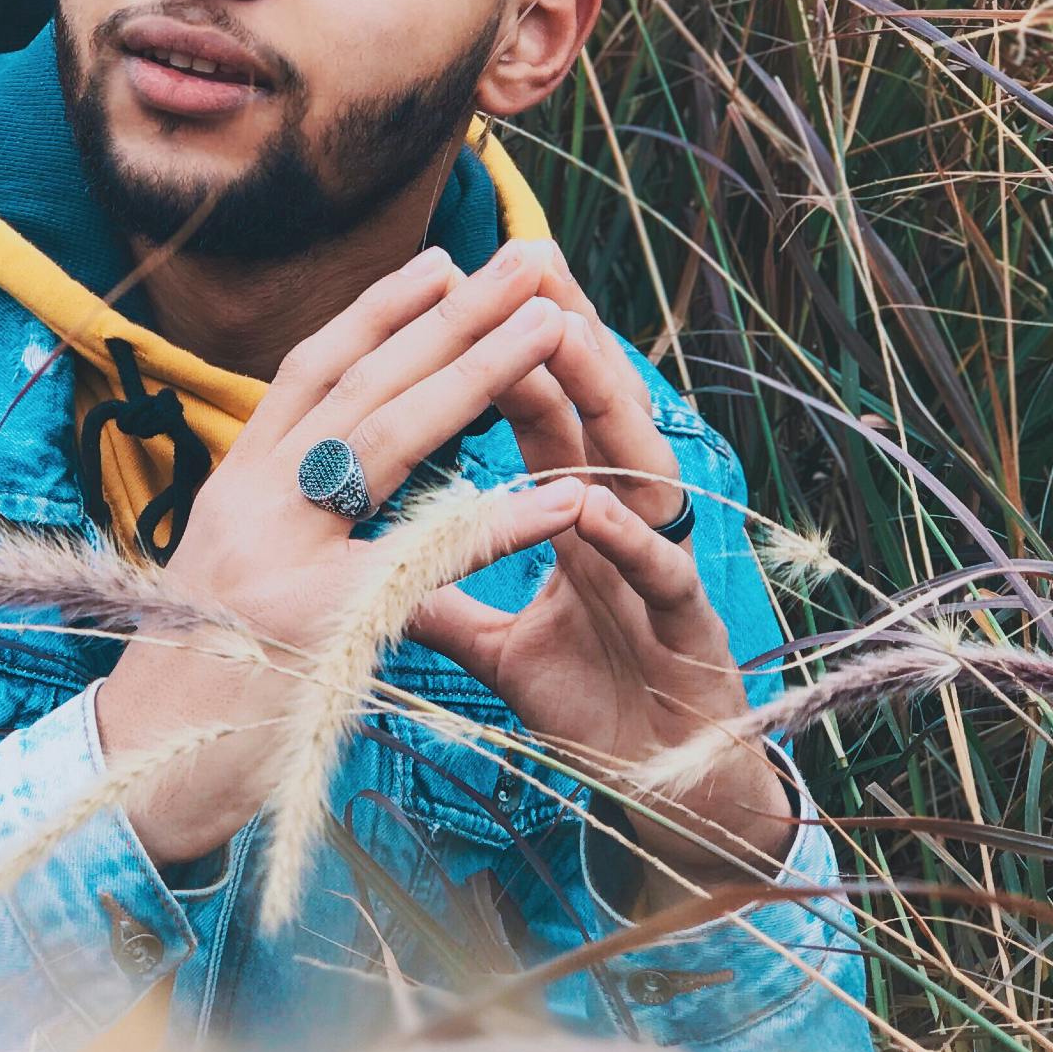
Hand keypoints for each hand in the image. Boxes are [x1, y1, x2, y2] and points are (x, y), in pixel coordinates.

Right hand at [96, 242, 589, 864]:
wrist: (142, 777)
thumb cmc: (201, 682)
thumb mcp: (235, 573)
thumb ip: (286, 515)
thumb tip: (341, 468)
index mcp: (233, 485)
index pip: (307, 374)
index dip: (376, 314)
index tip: (438, 262)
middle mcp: (246, 501)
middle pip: (360, 387)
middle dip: (449, 316)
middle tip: (523, 262)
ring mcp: (274, 555)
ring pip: (385, 438)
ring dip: (477, 374)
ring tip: (547, 328)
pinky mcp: (313, 621)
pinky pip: (425, 561)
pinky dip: (498, 527)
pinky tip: (562, 502)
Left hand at [408, 241, 793, 896]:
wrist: (667, 789)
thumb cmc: (590, 705)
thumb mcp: (496, 646)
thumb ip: (441, 595)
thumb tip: (365, 559)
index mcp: (579, 518)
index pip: (542, 418)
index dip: (504, 356)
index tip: (464, 290)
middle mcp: (623, 525)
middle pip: (591, 416)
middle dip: (561, 338)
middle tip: (528, 262)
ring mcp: (659, 568)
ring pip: (631, 469)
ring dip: (599, 404)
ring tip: (560, 340)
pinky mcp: (687, 627)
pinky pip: (655, 573)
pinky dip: (622, 540)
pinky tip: (586, 505)